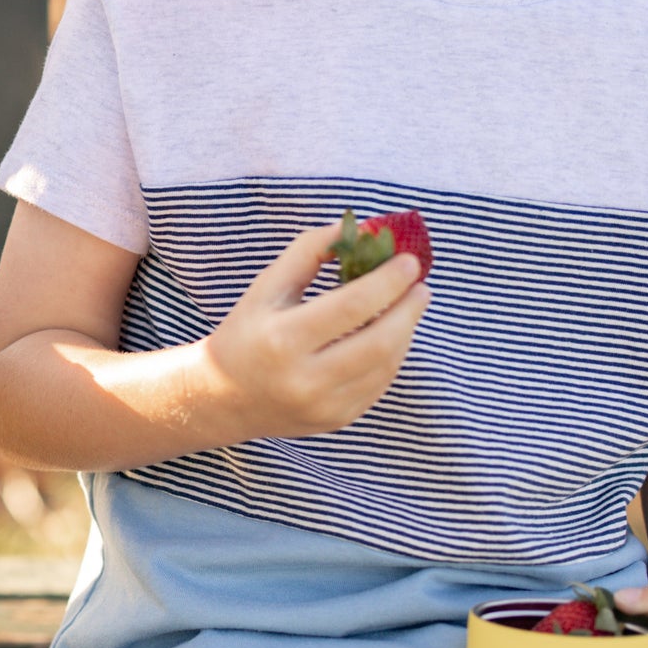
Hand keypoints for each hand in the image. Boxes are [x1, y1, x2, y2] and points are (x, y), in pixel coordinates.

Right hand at [202, 219, 429, 441]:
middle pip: (378, 342)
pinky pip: (379, 385)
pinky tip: (393, 334)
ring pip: (385, 365)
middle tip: (421, 285)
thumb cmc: (247, 332)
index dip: (387, 282)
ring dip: (405, 331)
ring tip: (410, 304)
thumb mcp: (266, 287)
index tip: (409, 261)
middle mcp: (305, 379)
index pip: (350, 307)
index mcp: (282, 340)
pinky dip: (393, 355)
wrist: (226, 398)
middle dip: (408, 309)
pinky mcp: (337, 419)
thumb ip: (307, 252)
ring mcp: (324, 406)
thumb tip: (352, 228)